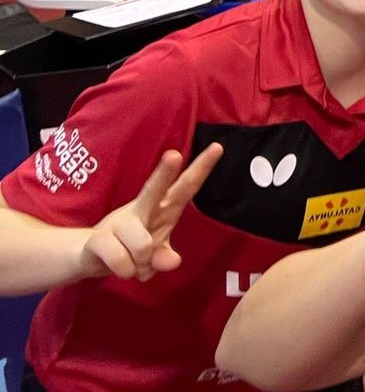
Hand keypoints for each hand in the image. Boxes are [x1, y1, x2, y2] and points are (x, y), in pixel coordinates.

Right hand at [81, 143, 222, 280]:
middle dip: (164, 173)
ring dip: (141, 265)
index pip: (186, 186)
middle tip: (174, 155)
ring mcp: (118, 221)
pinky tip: (120, 266)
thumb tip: (172, 261)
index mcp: (163, 207)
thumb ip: (165, 257)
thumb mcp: (156, 254)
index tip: (218, 147)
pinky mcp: (99, 237)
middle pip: (154, 189)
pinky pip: (122, 262)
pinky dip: (126, 272)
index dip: (201, 168)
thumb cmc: (132, 247)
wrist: (92, 256)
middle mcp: (142, 208)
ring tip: (134, 262)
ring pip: (143, 246)